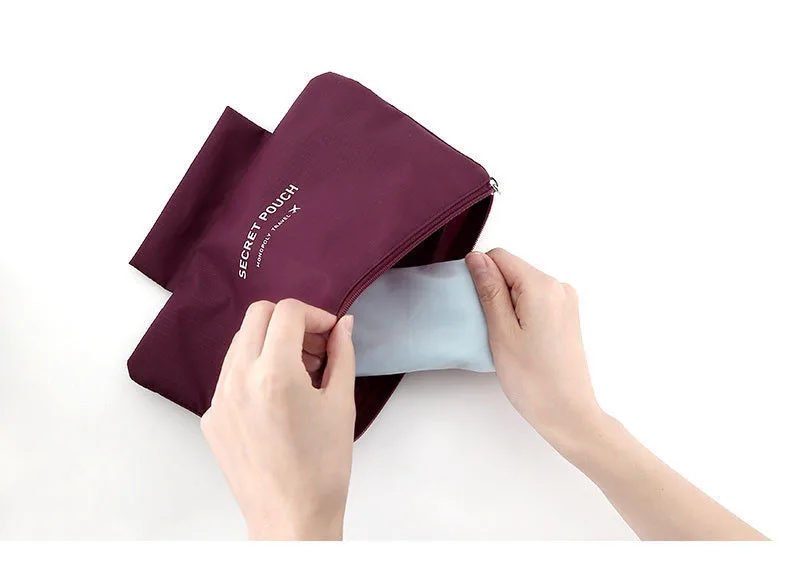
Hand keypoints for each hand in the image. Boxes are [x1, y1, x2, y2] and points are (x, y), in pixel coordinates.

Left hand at [201, 299, 355, 539]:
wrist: (291, 518)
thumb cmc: (322, 468)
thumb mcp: (341, 404)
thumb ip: (342, 355)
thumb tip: (342, 326)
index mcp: (273, 373)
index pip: (287, 312)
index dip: (315, 315)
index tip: (330, 333)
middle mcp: (238, 379)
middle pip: (257, 316)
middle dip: (289, 321)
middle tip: (314, 347)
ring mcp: (219, 399)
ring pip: (240, 343)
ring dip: (270, 344)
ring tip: (299, 374)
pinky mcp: (211, 419)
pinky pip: (230, 376)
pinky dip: (254, 372)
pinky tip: (277, 400)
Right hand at [466, 249, 602, 448]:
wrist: (568, 413)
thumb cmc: (533, 379)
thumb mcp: (501, 332)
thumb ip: (489, 290)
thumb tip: (477, 258)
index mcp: (543, 286)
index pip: (500, 257)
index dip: (480, 275)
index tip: (476, 306)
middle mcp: (559, 287)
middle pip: (512, 270)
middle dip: (494, 292)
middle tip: (492, 329)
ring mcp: (565, 302)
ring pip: (522, 287)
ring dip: (507, 305)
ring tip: (506, 338)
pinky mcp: (566, 316)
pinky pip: (534, 301)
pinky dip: (520, 313)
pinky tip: (519, 341)